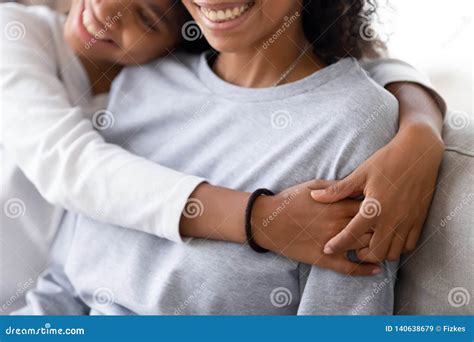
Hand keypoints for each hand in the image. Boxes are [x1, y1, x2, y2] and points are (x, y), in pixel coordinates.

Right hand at [252, 179, 380, 275]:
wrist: (266, 221)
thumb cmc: (288, 200)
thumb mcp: (312, 186)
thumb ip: (335, 187)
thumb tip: (353, 186)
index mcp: (337, 205)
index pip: (370, 206)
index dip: (381, 207)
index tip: (386, 207)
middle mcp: (338, 224)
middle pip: (373, 227)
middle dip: (384, 226)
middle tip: (391, 226)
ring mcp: (332, 243)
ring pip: (365, 247)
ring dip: (377, 246)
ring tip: (386, 245)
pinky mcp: (323, 259)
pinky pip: (349, 268)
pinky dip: (365, 270)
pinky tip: (376, 269)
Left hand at [311, 124, 443, 261]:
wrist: (420, 152)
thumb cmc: (387, 160)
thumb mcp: (361, 174)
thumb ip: (339, 190)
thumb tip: (315, 196)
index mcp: (374, 207)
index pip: (351, 234)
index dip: (337, 244)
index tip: (327, 249)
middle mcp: (392, 218)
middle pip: (376, 253)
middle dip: (362, 255)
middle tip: (354, 248)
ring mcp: (408, 221)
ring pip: (394, 253)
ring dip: (380, 253)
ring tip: (370, 244)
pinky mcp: (419, 220)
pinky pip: (409, 245)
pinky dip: (397, 247)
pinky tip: (388, 238)